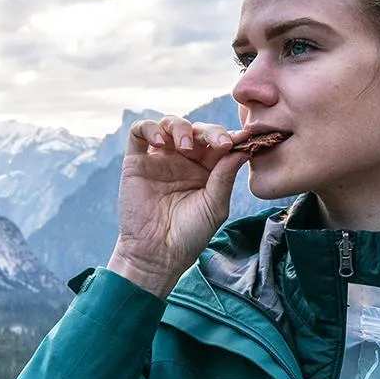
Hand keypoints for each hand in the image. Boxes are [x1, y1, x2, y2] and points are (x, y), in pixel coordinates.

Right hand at [111, 115, 254, 284]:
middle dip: (210, 131)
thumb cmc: (189, 235)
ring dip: (181, 127)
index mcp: (207, 169)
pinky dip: (150, 128)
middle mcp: (184, 160)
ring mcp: (160, 159)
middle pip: (197, 129)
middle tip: (219, 143)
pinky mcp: (136, 161)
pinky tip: (160, 143)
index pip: (219, 142)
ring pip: (170, 124)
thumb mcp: (215, 206)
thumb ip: (225, 176)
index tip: (243, 138)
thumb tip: (243, 148)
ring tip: (185, 146)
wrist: (157, 254)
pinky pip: (139, 131)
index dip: (230, 136)